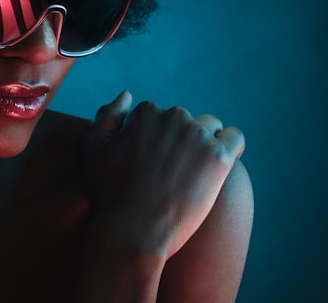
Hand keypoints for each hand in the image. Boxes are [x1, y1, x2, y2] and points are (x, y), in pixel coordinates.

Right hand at [81, 92, 244, 259]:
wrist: (132, 233)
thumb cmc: (108, 194)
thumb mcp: (92, 148)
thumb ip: (108, 115)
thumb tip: (127, 95)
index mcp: (146, 113)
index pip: (158, 115)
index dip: (154, 139)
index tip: (152, 162)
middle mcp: (173, 117)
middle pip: (184, 120)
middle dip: (180, 140)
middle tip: (172, 173)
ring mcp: (198, 136)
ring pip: (210, 127)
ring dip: (205, 143)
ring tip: (196, 171)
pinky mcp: (219, 157)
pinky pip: (235, 138)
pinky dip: (231, 146)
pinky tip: (221, 164)